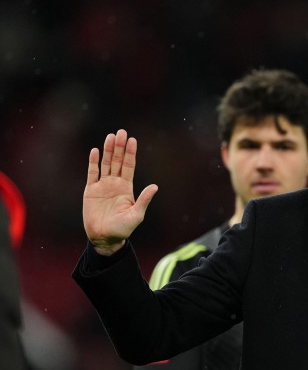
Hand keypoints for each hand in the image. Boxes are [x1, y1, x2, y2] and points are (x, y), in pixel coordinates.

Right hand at [83, 129, 157, 254]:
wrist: (105, 237)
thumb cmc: (123, 228)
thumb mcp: (136, 214)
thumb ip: (144, 200)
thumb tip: (155, 186)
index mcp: (127, 187)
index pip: (129, 166)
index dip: (130, 153)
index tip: (132, 140)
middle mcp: (115, 183)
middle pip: (117, 161)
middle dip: (119, 147)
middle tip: (121, 132)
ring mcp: (102, 186)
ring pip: (105, 164)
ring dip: (108, 150)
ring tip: (110, 136)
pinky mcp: (91, 191)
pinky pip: (92, 173)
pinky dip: (94, 162)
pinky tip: (96, 151)